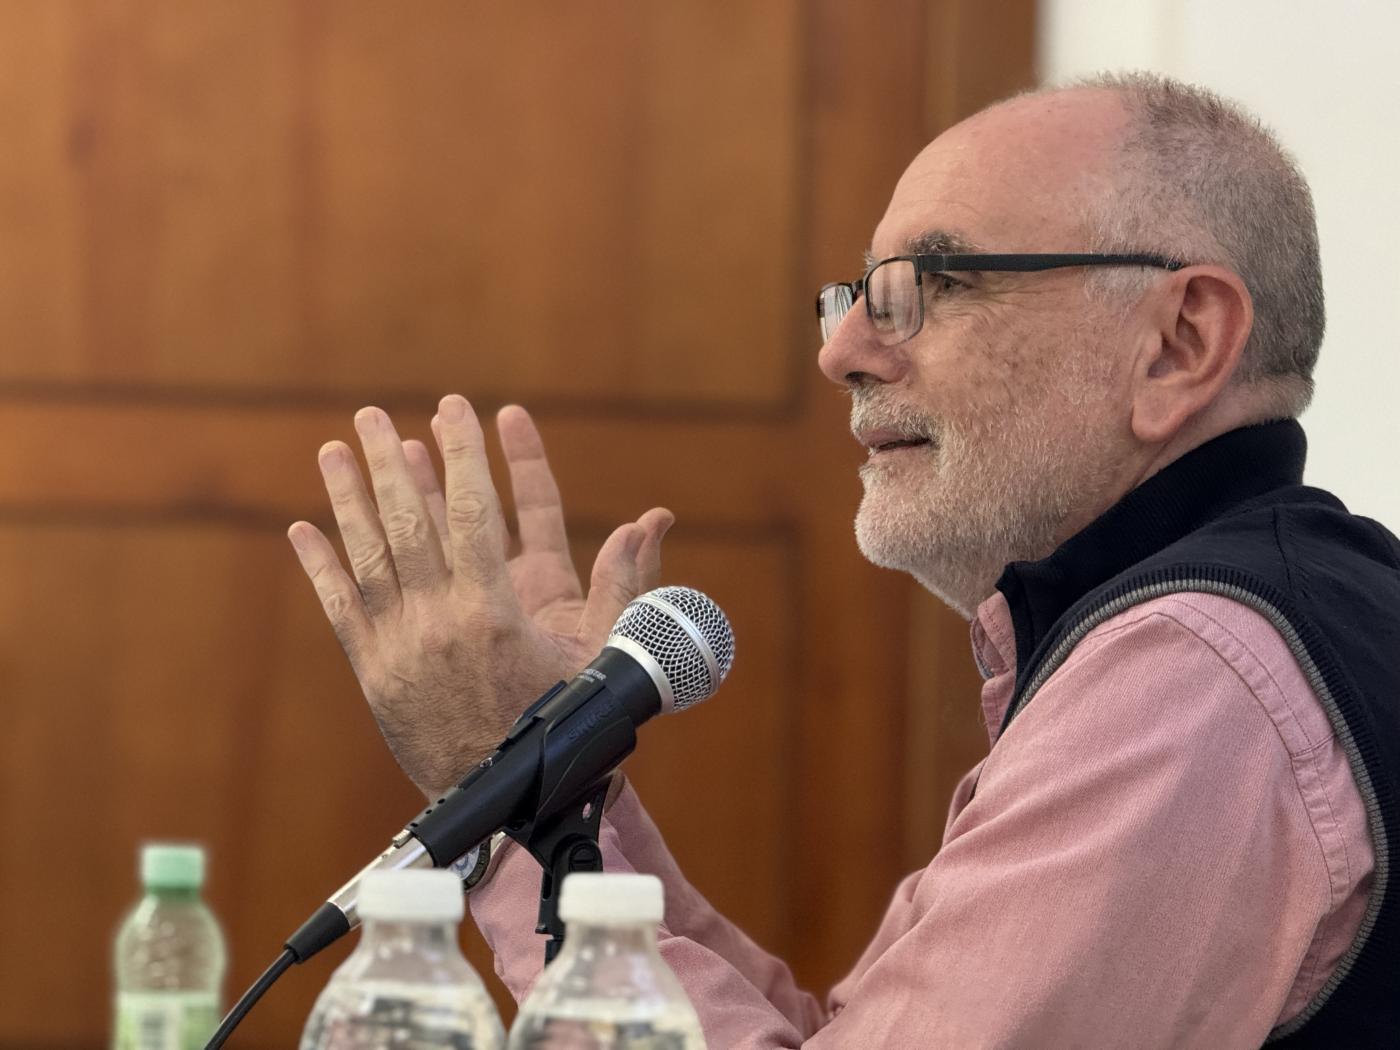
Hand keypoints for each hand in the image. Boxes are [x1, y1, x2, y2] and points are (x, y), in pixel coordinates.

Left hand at [287, 395, 672, 797]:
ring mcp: (401, 645)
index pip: (474, 511)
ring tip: (334, 448)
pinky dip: (320, 566)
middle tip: (375, 413)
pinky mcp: (374, 673)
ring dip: (350, 497)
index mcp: (496, 611)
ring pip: (369, 555)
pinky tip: (303, 527)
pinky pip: (340, 607)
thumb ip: (625, 585)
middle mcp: (441, 620)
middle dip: (394, 462)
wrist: (504, 803)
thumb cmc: (561, 726)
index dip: (464, 456)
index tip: (457, 411)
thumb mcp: (604, 657)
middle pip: (410, 521)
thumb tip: (652, 520)